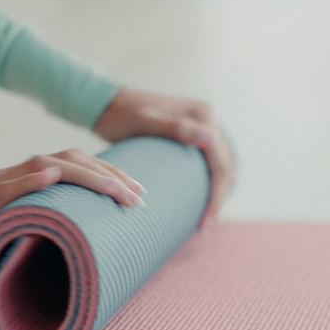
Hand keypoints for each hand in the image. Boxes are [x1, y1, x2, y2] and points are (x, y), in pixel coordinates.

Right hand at [0, 150, 145, 268]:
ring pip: (49, 167)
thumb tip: (62, 241)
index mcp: (20, 180)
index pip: (72, 164)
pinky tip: (56, 178)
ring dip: (90, 177)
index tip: (137, 192)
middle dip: (112, 175)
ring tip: (120, 194)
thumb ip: (26, 222)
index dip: (107, 173)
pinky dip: (32, 180)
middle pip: (72, 160)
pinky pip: (8, 187)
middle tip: (142, 196)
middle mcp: (13, 176)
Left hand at [92, 88, 235, 224]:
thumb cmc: (120, 115)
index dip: (216, 195)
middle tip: (203, 227)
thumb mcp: (144, 122)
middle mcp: (208, 117)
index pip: (220, 162)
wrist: (105, 102)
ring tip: (203, 218)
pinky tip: (201, 197)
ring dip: (217, 190)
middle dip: (217, 197)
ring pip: (221, 162)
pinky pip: (210, 158)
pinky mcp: (193, 130)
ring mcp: (202, 122)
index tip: (203, 223)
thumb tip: (211, 138)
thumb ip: (177, 127)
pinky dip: (210, 179)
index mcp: (202, 115)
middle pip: (224, 164)